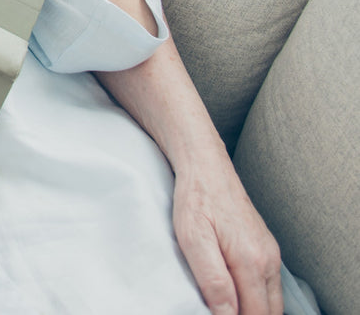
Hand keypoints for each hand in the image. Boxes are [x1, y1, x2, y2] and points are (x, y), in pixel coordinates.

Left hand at [172, 163, 281, 314]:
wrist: (205, 165)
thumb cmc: (195, 198)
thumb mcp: (193, 238)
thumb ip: (213, 280)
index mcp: (252, 261)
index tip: (216, 314)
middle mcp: (268, 260)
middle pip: (269, 312)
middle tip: (219, 311)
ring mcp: (271, 253)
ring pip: (272, 301)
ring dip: (254, 310)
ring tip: (226, 305)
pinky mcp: (266, 248)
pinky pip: (269, 285)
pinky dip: (257, 297)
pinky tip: (237, 293)